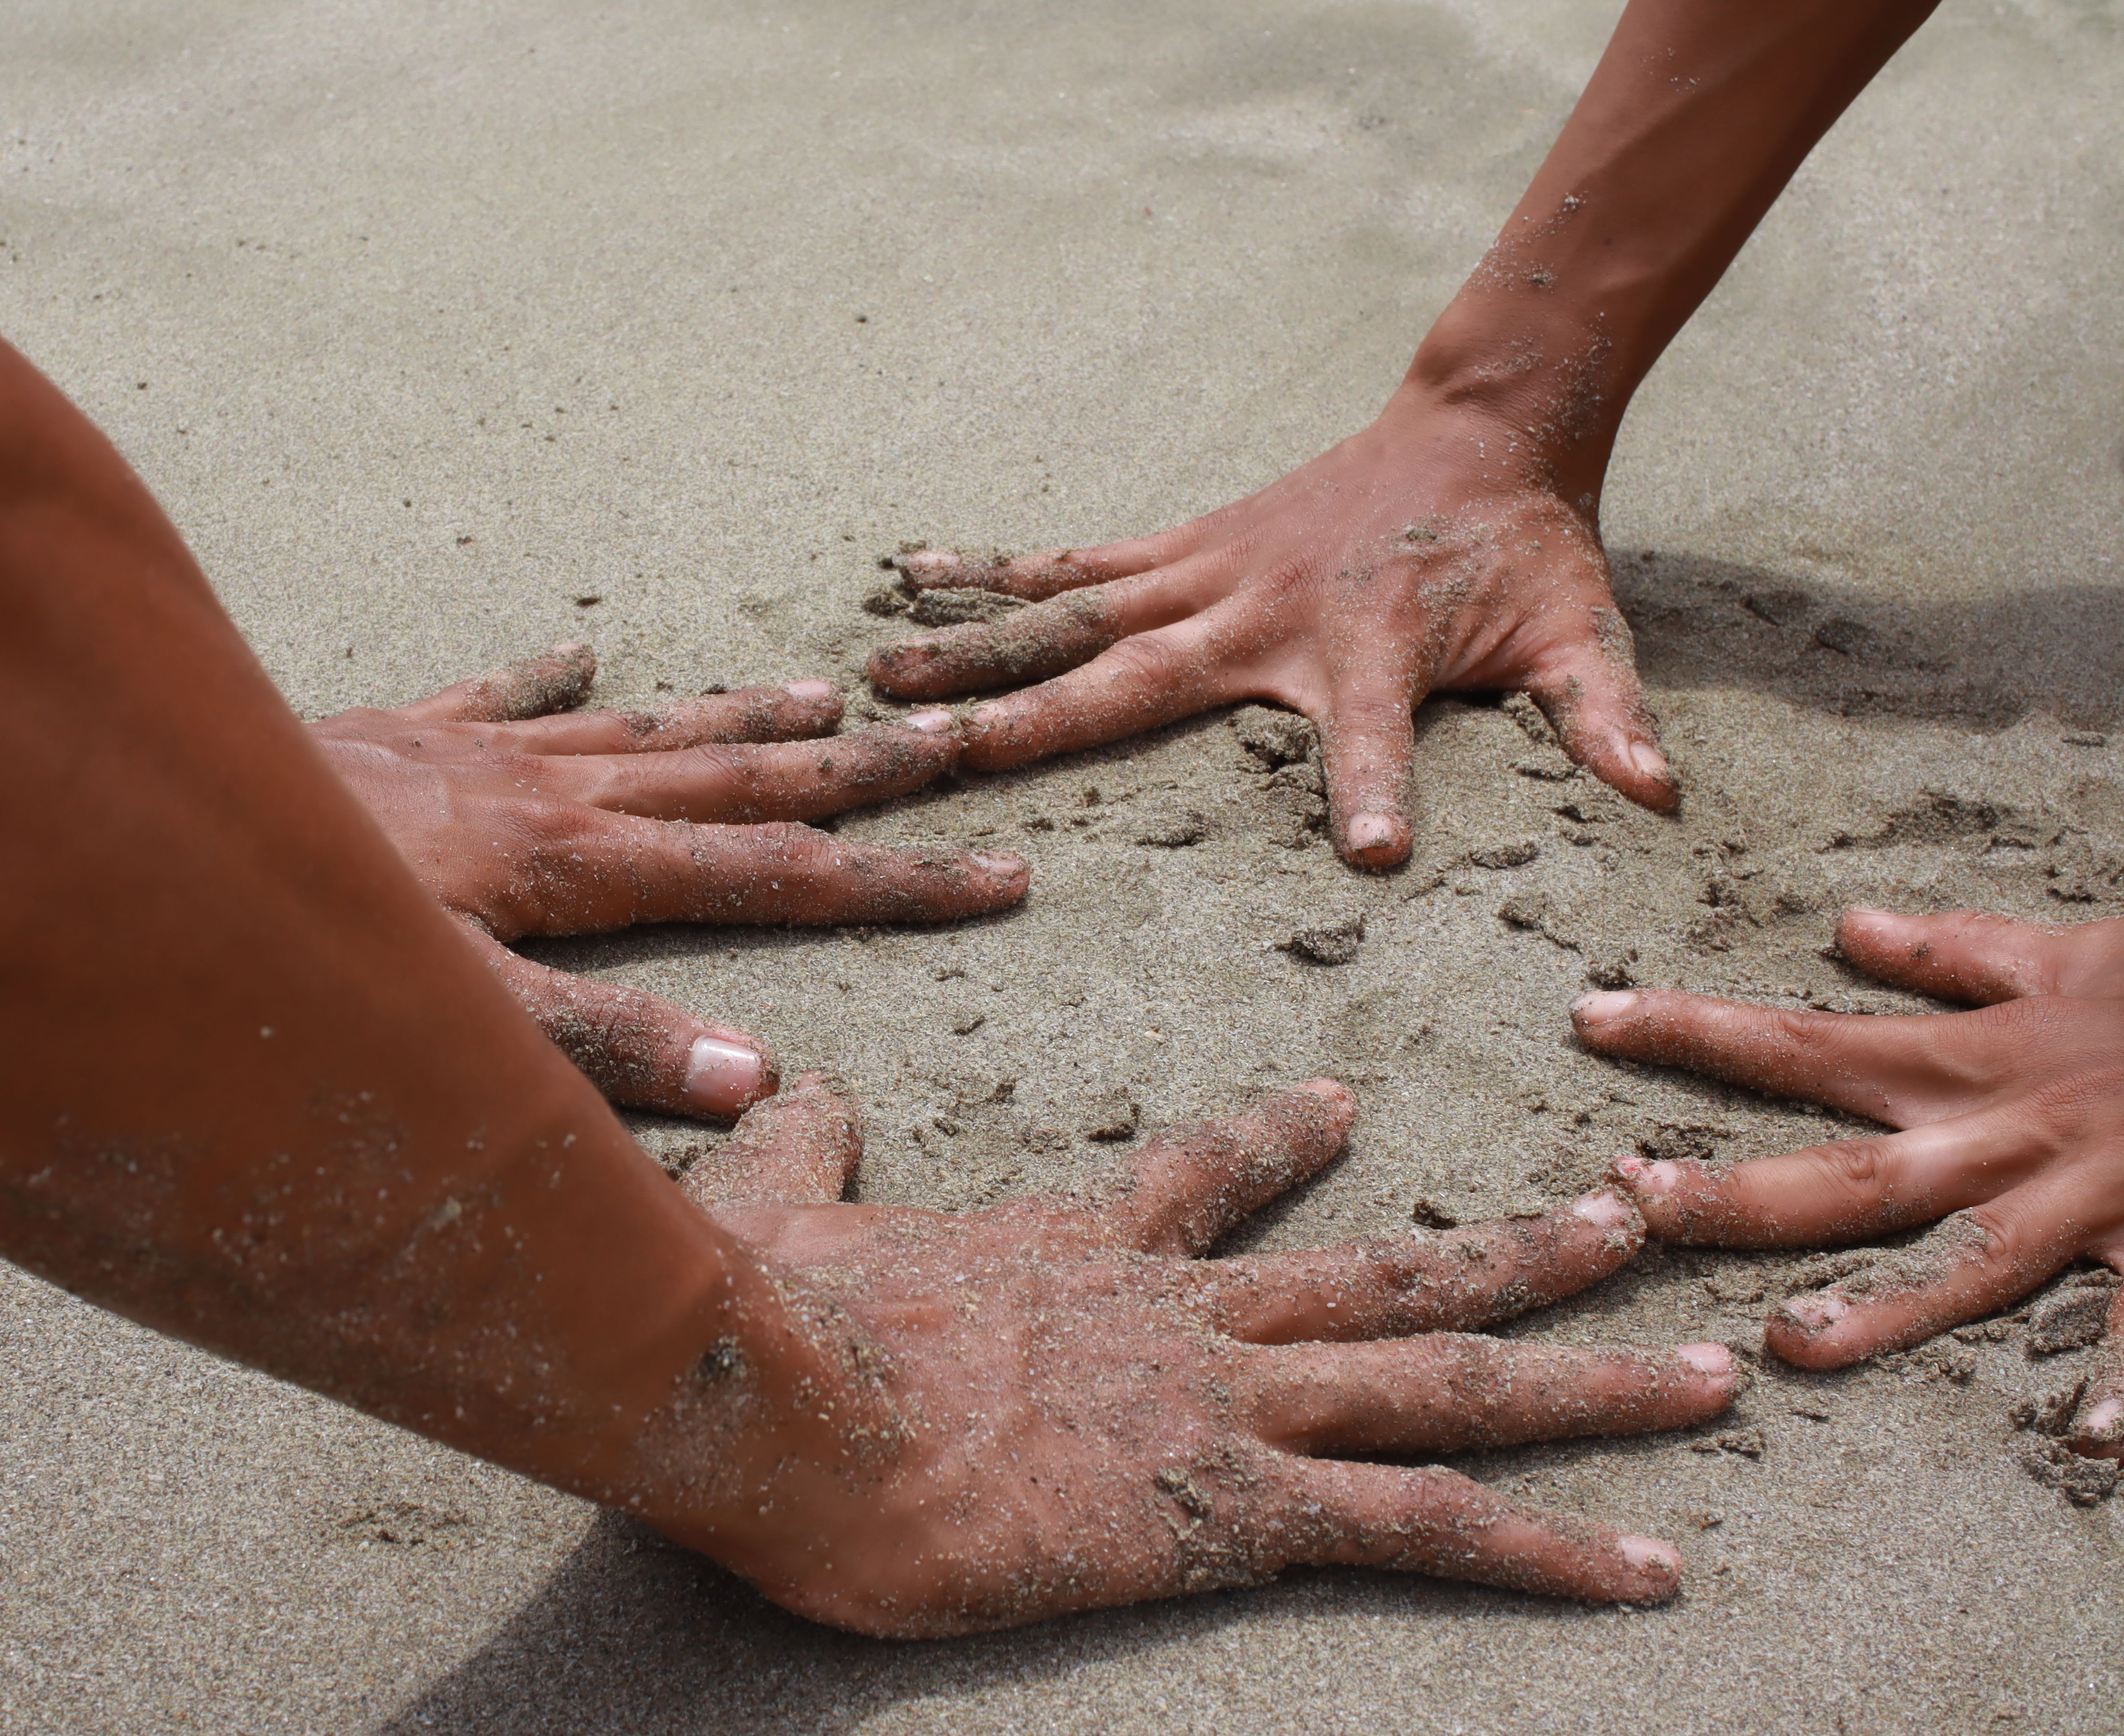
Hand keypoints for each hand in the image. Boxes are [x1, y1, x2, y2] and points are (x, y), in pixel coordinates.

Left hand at [310, 644, 1026, 1120]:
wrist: (129, 822)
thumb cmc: (280, 942)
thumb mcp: (448, 1015)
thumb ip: (596, 1052)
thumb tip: (752, 1078)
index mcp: (576, 864)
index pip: (774, 873)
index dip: (895, 881)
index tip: (1003, 874)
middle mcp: (543, 792)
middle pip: (732, 778)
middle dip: (854, 771)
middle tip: (956, 749)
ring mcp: (469, 754)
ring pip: (638, 730)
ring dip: (734, 717)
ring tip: (820, 689)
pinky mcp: (392, 736)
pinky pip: (494, 698)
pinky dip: (548, 681)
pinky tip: (575, 655)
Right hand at [658, 1075, 1736, 1634]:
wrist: (785, 1395)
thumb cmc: (775, 1319)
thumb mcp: (782, 1207)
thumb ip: (808, 1143)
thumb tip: (792, 1086)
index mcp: (1088, 1254)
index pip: (1210, 1180)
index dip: (1283, 1141)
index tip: (1346, 1105)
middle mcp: (1187, 1314)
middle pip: (1389, 1270)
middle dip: (1523, 1249)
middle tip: (1633, 1214)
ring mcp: (1224, 1403)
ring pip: (1449, 1379)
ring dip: (1591, 1379)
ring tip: (1711, 1372)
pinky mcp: (1231, 1503)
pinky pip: (1426, 1524)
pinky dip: (1550, 1548)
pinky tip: (1652, 1566)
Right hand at [867, 398, 1678, 872]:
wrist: (1483, 425)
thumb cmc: (1523, 550)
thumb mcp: (1581, 634)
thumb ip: (1606, 718)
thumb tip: (1663, 798)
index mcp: (1367, 655)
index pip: (1371, 739)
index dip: (1371, 792)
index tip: (1367, 855)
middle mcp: (1264, 617)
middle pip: (1130, 684)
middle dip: (1026, 726)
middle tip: (931, 764)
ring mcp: (1211, 576)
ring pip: (1070, 622)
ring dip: (974, 651)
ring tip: (879, 679)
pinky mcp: (1189, 546)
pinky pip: (1080, 563)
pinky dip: (999, 569)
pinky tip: (914, 577)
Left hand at [1571, 908, 2123, 1458]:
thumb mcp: (2069, 952)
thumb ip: (1954, 951)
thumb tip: (1849, 924)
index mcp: (1971, 1062)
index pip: (1800, 1041)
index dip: (1690, 1028)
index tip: (1586, 1016)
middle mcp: (2008, 1135)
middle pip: (1845, 1171)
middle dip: (1735, 1193)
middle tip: (1624, 1204)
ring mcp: (2090, 1201)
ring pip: (1968, 1265)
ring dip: (1885, 1309)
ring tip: (1792, 1348)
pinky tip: (2092, 1443)